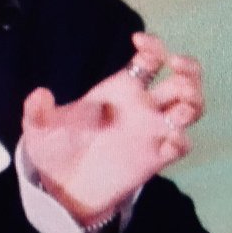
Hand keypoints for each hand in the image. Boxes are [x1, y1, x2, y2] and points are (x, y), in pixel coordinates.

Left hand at [21, 32, 203, 225]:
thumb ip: (38, 110)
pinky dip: (180, 141)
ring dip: (193, 102)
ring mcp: (151, 132)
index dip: (153, 46)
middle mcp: (142, 106)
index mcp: (120, 88)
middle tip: (175, 66)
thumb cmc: (55, 149)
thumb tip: (40, 94)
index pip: (150, 59)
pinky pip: (181, 146)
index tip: (139, 43)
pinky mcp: (154, 159)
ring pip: (191, 108)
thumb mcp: (39, 126)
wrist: (61, 189)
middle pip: (183, 79)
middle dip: (189, 68)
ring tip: (177, 109)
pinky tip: (165, 143)